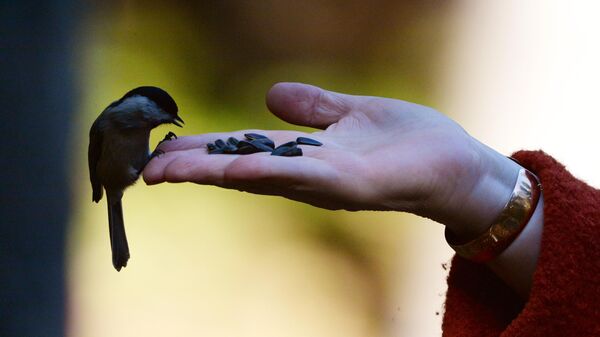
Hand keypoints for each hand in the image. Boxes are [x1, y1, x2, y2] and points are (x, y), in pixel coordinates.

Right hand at [143, 82, 519, 237]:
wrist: (455, 165)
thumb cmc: (407, 142)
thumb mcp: (350, 115)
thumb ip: (311, 108)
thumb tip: (268, 96)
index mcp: (303, 153)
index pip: (241, 150)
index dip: (202, 151)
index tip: (163, 149)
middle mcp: (306, 172)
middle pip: (238, 167)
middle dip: (192, 168)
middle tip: (143, 170)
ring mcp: (326, 182)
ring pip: (259, 175)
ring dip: (212, 174)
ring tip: (166, 172)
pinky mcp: (351, 185)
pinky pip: (303, 176)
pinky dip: (267, 173)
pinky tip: (236, 169)